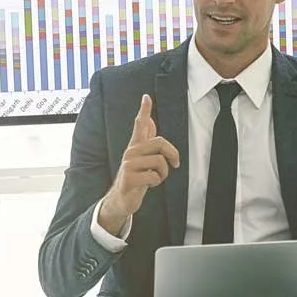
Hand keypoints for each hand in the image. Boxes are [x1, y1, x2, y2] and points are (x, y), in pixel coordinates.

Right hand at [97, 95, 179, 235]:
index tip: (146, 97)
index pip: (139, 124)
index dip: (144, 110)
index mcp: (136, 146)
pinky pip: (153, 176)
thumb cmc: (136, 177)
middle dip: (172, 154)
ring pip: (159, 162)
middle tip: (175, 164)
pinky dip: (156, 182)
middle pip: (160, 142)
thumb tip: (149, 120)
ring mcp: (128, 164)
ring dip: (163, 174)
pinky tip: (148, 185)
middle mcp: (131, 152)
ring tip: (156, 178)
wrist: (121, 199)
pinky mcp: (129, 177)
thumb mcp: (142, 158)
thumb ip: (145, 140)